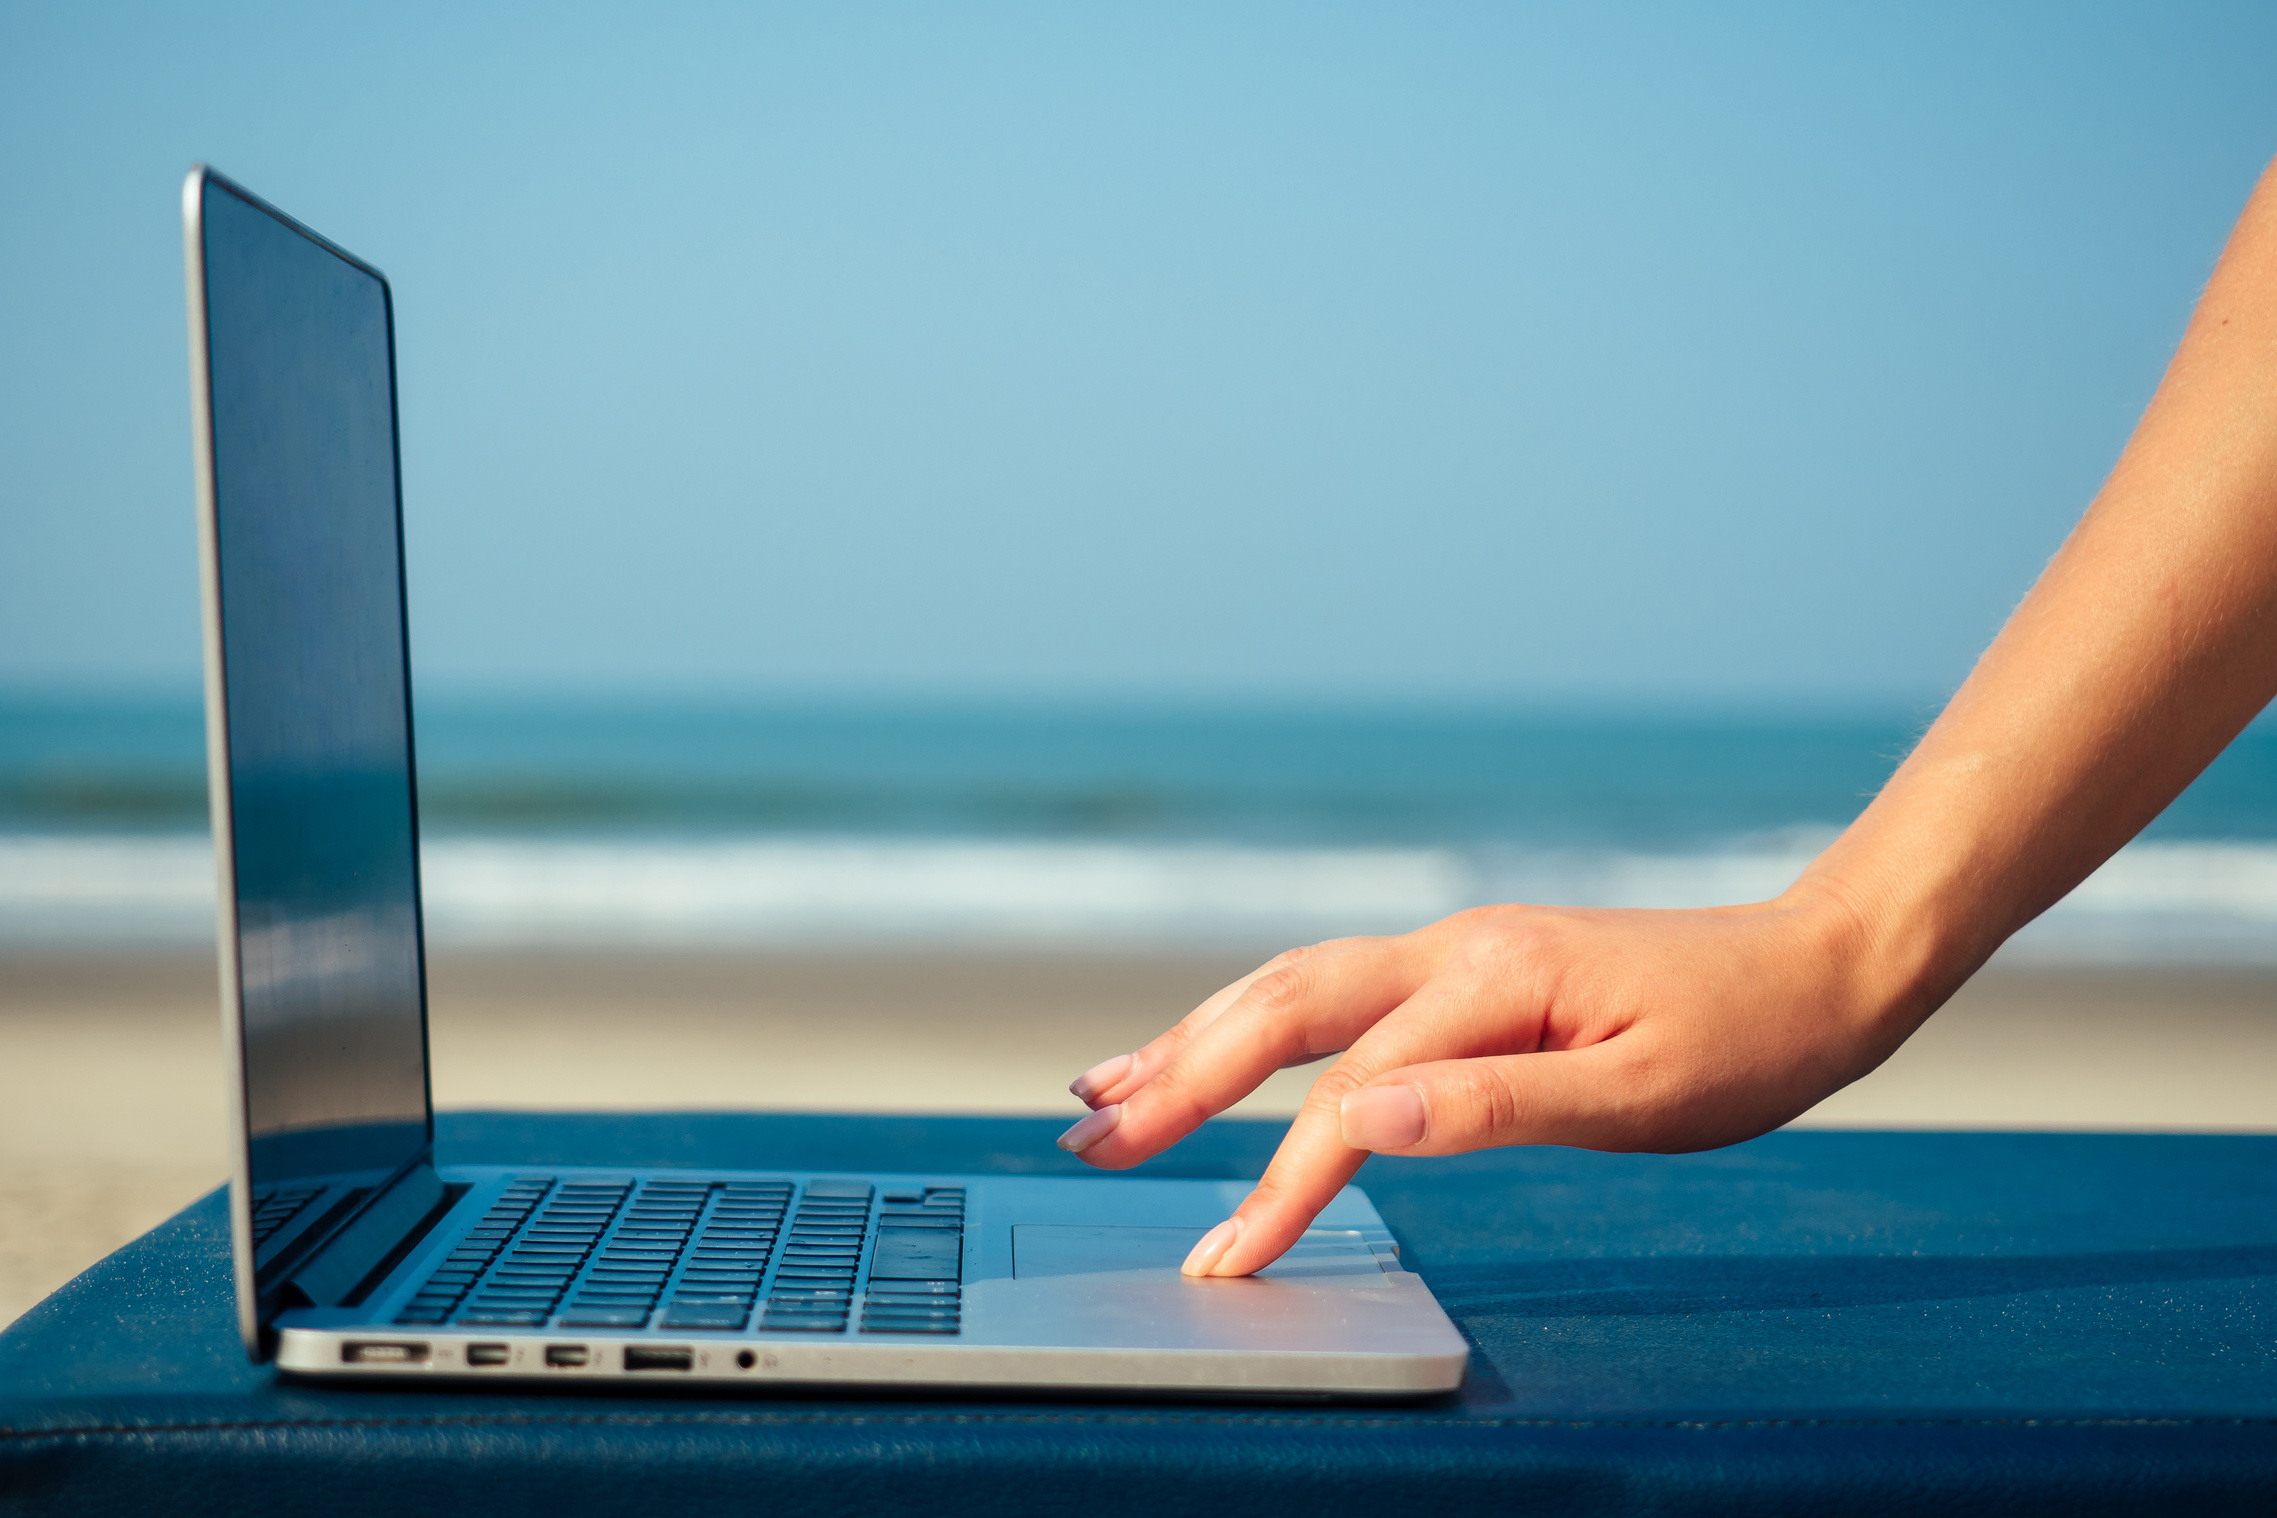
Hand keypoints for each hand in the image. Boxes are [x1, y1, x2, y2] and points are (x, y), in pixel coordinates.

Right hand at [1056, 889, 1931, 1276]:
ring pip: (1291, 984)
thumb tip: (1359, 1122)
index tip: (1221, 1260)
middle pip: (1279, 1006)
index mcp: (1486, 982)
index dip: (1276, 1182)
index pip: (1347, 1097)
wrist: (1816, 963)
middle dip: (1176, 1073)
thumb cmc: (1743, 1040)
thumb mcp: (1637, 1095)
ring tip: (1107, 1081)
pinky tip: (1224, 1045)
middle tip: (1086, 1136)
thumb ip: (1494, 1108)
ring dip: (1194, 1033)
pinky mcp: (1467, 967)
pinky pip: (1332, 989)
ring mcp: (1453, 949)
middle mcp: (1450, 949)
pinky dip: (1254, 1019)